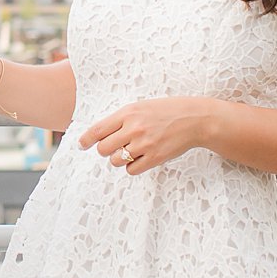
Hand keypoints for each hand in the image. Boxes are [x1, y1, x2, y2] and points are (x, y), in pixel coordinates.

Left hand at [77, 96, 211, 172]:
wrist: (194, 119)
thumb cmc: (166, 111)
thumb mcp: (141, 107)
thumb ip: (121, 119)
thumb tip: (98, 135)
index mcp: (128, 113)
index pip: (98, 130)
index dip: (86, 140)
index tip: (81, 145)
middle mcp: (134, 128)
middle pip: (103, 149)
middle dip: (105, 150)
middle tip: (114, 147)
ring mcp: (145, 144)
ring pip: (116, 161)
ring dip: (119, 159)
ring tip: (131, 151)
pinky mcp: (155, 158)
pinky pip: (131, 170)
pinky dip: (133, 166)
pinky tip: (141, 158)